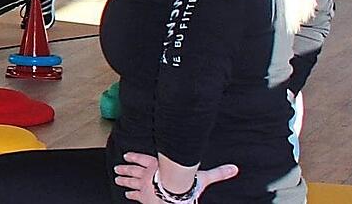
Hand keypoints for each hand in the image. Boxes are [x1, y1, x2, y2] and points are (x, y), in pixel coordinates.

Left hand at [114, 152, 237, 202]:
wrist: (175, 197)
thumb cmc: (186, 186)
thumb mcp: (202, 178)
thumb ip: (217, 173)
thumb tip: (234, 169)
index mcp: (159, 166)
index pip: (144, 159)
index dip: (134, 157)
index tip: (126, 155)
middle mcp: (149, 173)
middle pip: (134, 169)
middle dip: (126, 168)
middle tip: (117, 167)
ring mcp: (145, 185)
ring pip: (131, 179)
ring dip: (124, 178)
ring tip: (117, 177)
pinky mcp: (144, 197)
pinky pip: (135, 194)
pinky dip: (130, 193)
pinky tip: (127, 193)